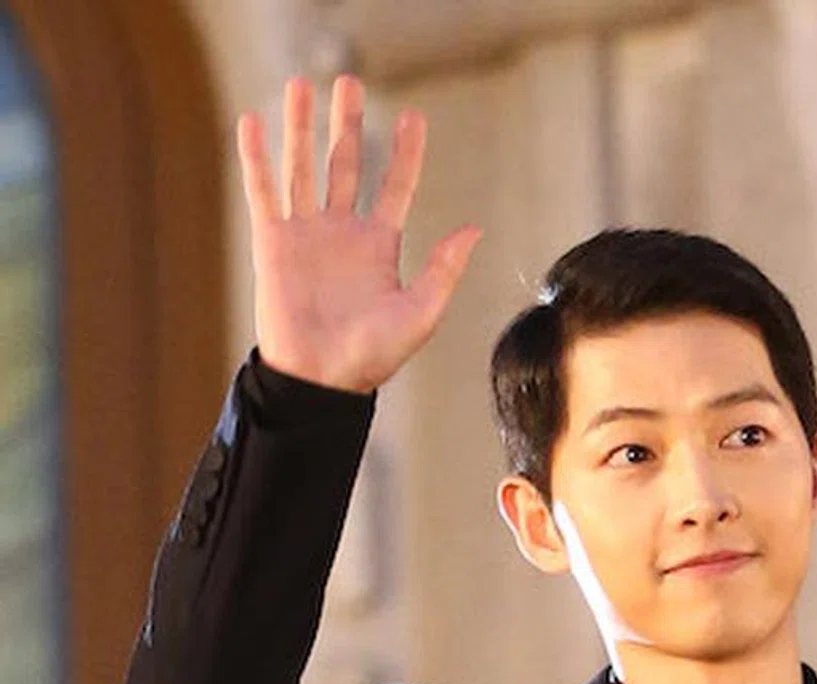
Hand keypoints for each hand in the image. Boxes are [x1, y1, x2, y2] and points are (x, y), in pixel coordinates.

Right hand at [239, 75, 481, 392]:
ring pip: (303, 166)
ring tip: (302, 84)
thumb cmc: (374, 354)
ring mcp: (306, 233)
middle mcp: (343, 231)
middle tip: (348, 82)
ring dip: (301, 126)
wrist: (322, 379)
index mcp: (380, 244)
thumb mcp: (422, 310)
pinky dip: (257, 157)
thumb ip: (444, 268)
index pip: (397, 185)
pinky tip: (254, 122)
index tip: (415, 117)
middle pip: (347, 163)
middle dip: (347, 123)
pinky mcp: (272, 243)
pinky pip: (263, 191)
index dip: (407, 152)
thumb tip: (474, 229)